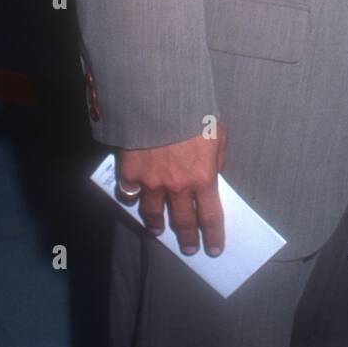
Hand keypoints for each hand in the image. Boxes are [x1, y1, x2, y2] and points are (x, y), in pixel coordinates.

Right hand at [116, 122, 228, 256]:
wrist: (160, 97)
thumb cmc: (194, 110)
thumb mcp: (218, 132)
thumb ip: (217, 157)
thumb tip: (214, 172)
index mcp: (204, 177)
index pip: (211, 217)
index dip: (213, 236)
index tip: (214, 249)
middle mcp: (178, 186)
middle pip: (183, 221)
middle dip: (188, 238)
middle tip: (190, 248)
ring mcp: (152, 181)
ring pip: (153, 213)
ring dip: (157, 225)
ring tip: (158, 231)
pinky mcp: (131, 171)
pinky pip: (130, 191)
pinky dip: (132, 196)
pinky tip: (133, 198)